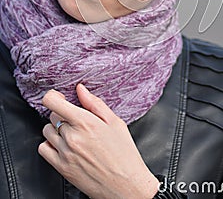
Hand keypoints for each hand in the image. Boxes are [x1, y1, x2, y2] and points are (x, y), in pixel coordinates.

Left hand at [38, 84, 158, 198]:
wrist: (126, 185)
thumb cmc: (124, 153)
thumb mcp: (115, 122)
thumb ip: (94, 103)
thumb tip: (80, 89)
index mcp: (86, 122)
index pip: (52, 102)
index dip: (53, 96)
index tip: (58, 96)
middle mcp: (72, 137)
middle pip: (52, 115)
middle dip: (62, 113)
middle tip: (76, 119)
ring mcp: (65, 153)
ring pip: (47, 130)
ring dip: (56, 128)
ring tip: (72, 133)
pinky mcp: (61, 167)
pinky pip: (43, 148)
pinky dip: (50, 144)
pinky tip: (63, 144)